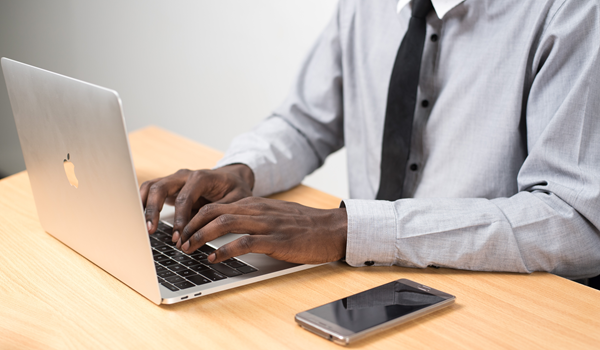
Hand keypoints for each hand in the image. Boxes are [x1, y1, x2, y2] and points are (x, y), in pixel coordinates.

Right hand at [140, 164, 254, 241]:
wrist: (232, 178)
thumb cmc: (235, 189)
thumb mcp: (236, 200)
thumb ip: (220, 212)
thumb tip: (206, 230)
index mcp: (201, 177)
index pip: (184, 198)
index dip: (180, 219)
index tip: (179, 236)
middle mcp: (184, 176)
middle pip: (161, 188)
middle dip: (154, 210)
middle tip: (150, 230)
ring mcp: (174, 179)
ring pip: (151, 187)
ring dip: (144, 206)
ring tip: (141, 226)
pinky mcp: (168, 187)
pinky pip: (150, 191)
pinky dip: (142, 203)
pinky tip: (140, 219)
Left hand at [178, 197, 347, 264]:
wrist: (332, 228)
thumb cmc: (304, 225)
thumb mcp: (275, 214)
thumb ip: (254, 216)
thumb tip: (230, 224)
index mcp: (255, 204)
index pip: (215, 205)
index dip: (194, 218)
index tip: (182, 231)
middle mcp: (257, 210)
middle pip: (213, 211)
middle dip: (191, 226)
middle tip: (179, 241)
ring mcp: (266, 224)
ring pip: (224, 223)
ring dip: (201, 236)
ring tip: (189, 249)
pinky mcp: (276, 240)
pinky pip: (244, 242)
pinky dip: (224, 250)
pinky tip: (214, 258)